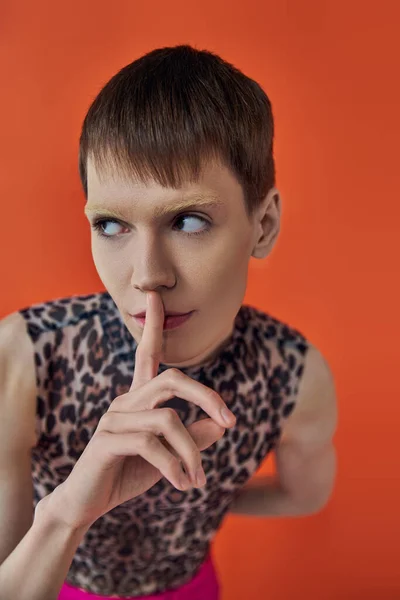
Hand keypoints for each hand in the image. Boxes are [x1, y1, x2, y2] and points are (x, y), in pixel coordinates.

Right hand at [49, 291, 235, 529]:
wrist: (85, 503)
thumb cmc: (127, 474)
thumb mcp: (168, 457)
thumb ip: (194, 439)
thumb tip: (222, 425)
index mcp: (138, 399)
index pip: (147, 354)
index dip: (152, 324)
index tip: (155, 295)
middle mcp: (125, 401)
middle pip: (171, 379)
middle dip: (206, 397)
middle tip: (231, 423)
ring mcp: (113, 418)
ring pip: (169, 420)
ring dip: (192, 452)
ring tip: (199, 480)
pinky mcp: (107, 440)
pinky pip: (152, 444)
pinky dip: (174, 466)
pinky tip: (183, 486)